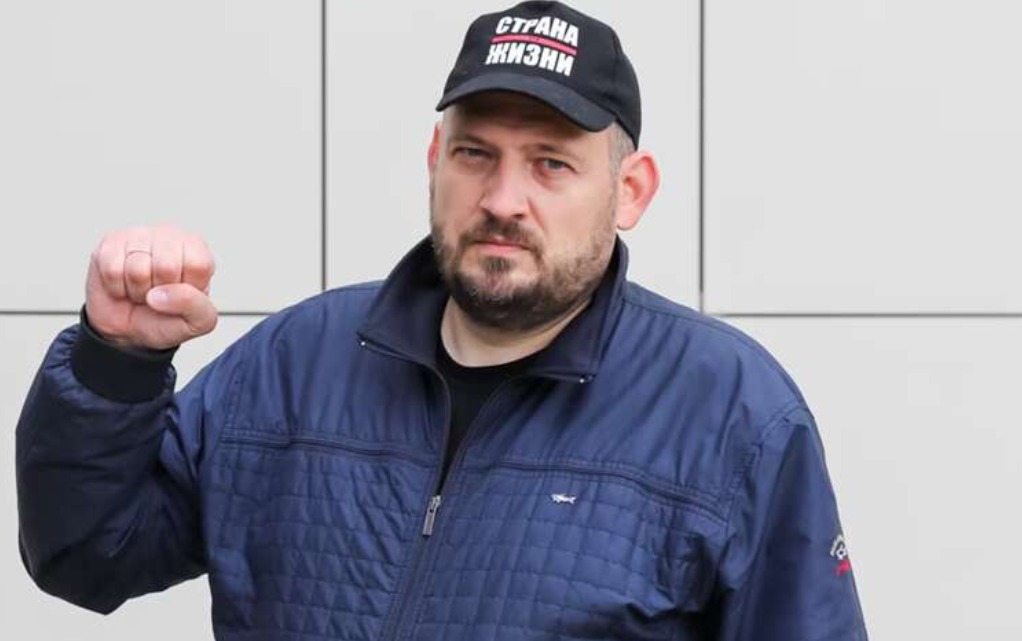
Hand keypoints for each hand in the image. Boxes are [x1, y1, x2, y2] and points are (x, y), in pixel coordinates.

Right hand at [85, 225, 217, 349]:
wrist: (127, 326)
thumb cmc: (165, 317)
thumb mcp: (195, 321)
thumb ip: (194, 306)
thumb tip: (165, 292)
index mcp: (198, 251)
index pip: (198, 265)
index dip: (186, 289)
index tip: (180, 294)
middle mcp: (171, 237)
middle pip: (166, 266)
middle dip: (159, 292)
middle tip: (157, 294)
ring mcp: (139, 235)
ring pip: (137, 269)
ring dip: (136, 290)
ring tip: (141, 290)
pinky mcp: (111, 242)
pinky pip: (112, 270)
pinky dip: (117, 287)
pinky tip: (124, 284)